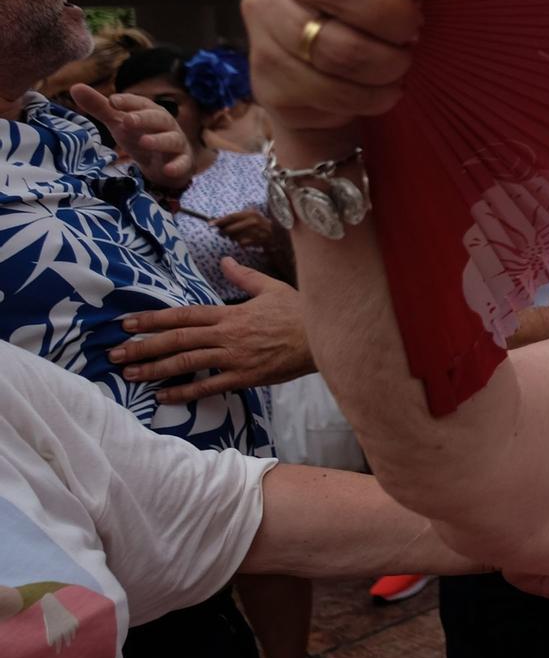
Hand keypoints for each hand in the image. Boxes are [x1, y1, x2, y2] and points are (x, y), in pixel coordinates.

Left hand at [68, 86, 191, 189]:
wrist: (165, 163)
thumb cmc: (141, 136)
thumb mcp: (120, 123)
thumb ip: (100, 107)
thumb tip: (75, 87)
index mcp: (151, 112)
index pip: (141, 103)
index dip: (129, 101)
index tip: (113, 101)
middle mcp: (166, 125)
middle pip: (158, 118)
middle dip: (144, 118)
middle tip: (127, 120)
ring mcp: (176, 144)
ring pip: (171, 139)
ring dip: (159, 140)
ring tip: (144, 142)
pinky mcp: (182, 163)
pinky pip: (182, 163)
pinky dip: (177, 166)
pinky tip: (167, 169)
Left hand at [108, 257, 312, 401]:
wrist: (325, 337)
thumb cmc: (300, 312)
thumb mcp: (272, 288)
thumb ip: (244, 276)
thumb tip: (225, 261)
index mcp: (230, 313)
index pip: (184, 315)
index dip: (154, 319)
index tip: (128, 323)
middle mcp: (227, 335)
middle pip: (176, 340)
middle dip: (142, 346)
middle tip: (115, 354)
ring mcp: (234, 358)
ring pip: (187, 363)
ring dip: (155, 369)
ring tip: (130, 375)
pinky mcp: (245, 377)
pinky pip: (209, 386)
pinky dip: (184, 392)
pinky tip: (164, 396)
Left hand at [212, 209, 282, 255]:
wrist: (279, 236)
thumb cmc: (262, 226)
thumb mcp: (251, 217)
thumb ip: (236, 219)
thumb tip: (218, 223)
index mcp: (251, 213)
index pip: (231, 217)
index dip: (219, 220)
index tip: (210, 224)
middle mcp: (254, 221)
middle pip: (230, 228)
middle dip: (225, 232)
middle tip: (223, 233)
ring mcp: (256, 231)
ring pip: (234, 237)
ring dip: (233, 239)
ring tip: (239, 237)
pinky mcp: (258, 241)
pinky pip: (242, 244)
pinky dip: (241, 244)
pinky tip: (246, 242)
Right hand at [241, 0, 428, 131]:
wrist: (310, 65)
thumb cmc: (367, 8)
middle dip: (394, 19)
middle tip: (413, 34)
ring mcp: (264, 13)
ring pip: (337, 47)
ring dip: (385, 65)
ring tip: (400, 66)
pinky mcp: (263, 66)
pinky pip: (327, 89)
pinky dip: (368, 97)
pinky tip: (381, 91)